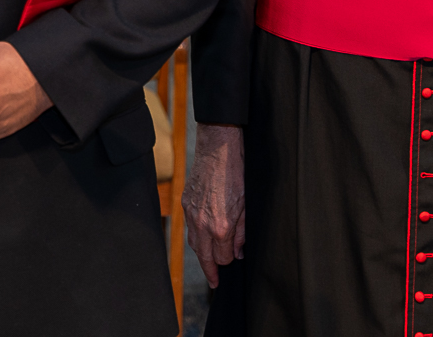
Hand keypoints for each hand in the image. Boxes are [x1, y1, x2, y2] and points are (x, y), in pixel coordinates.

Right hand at [182, 123, 246, 287]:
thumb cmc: (236, 174)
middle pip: (204, 256)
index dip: (228, 262)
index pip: (222, 257)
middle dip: (210, 270)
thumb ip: (242, 233)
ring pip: (194, 244)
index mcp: (220, 227)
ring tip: (208, 264)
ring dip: (202, 255)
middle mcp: (202, 224)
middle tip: (214, 282)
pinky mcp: (185, 203)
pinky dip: (196, 237)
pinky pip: (189, 228)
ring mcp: (191, 213)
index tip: (232, 263)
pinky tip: (202, 239)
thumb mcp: (246, 206)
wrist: (217, 150)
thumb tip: (237, 252)